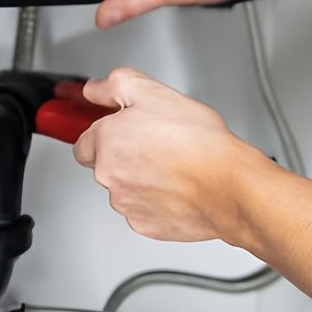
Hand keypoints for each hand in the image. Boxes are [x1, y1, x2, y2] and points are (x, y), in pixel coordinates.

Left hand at [71, 67, 266, 242]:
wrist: (228, 185)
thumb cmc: (199, 143)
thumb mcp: (155, 92)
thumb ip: (115, 85)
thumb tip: (94, 90)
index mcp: (106, 142)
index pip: (83, 142)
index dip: (105, 134)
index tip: (121, 131)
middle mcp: (109, 176)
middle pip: (106, 165)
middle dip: (127, 155)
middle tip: (159, 143)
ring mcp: (127, 204)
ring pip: (126, 189)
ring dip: (143, 178)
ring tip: (175, 165)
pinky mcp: (146, 225)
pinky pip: (145, 210)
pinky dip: (158, 200)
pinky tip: (180, 186)